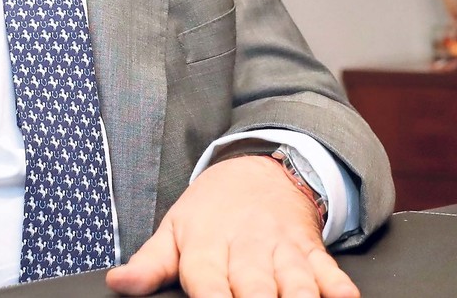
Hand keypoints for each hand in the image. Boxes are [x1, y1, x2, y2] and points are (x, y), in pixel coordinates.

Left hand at [106, 155, 356, 297]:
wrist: (257, 170)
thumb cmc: (210, 212)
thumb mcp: (174, 231)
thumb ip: (148, 264)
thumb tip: (117, 283)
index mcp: (206, 246)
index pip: (207, 283)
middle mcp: (247, 248)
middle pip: (255, 288)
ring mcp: (282, 249)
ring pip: (296, 283)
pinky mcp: (313, 250)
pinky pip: (331, 272)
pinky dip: (339, 288)